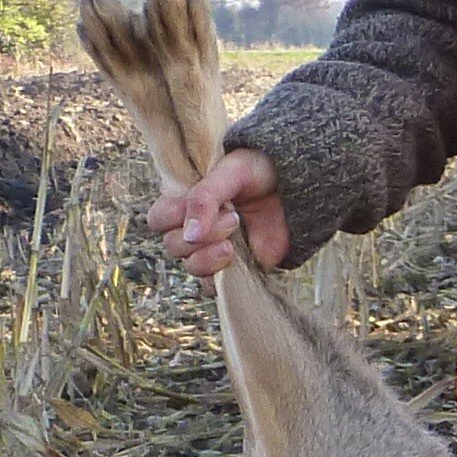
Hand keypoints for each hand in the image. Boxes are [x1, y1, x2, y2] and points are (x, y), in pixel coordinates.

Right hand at [148, 147, 288, 277]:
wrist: (299, 185)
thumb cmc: (260, 171)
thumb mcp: (230, 172)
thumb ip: (204, 199)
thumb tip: (188, 235)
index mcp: (188, 203)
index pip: (158, 219)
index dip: (171, 218)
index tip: (197, 206)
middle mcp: (196, 229)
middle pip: (173, 246)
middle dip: (201, 233)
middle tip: (232, 216)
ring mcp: (214, 250)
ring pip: (191, 266)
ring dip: (208, 255)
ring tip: (234, 236)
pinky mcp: (235, 268)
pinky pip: (212, 285)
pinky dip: (219, 275)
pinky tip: (235, 255)